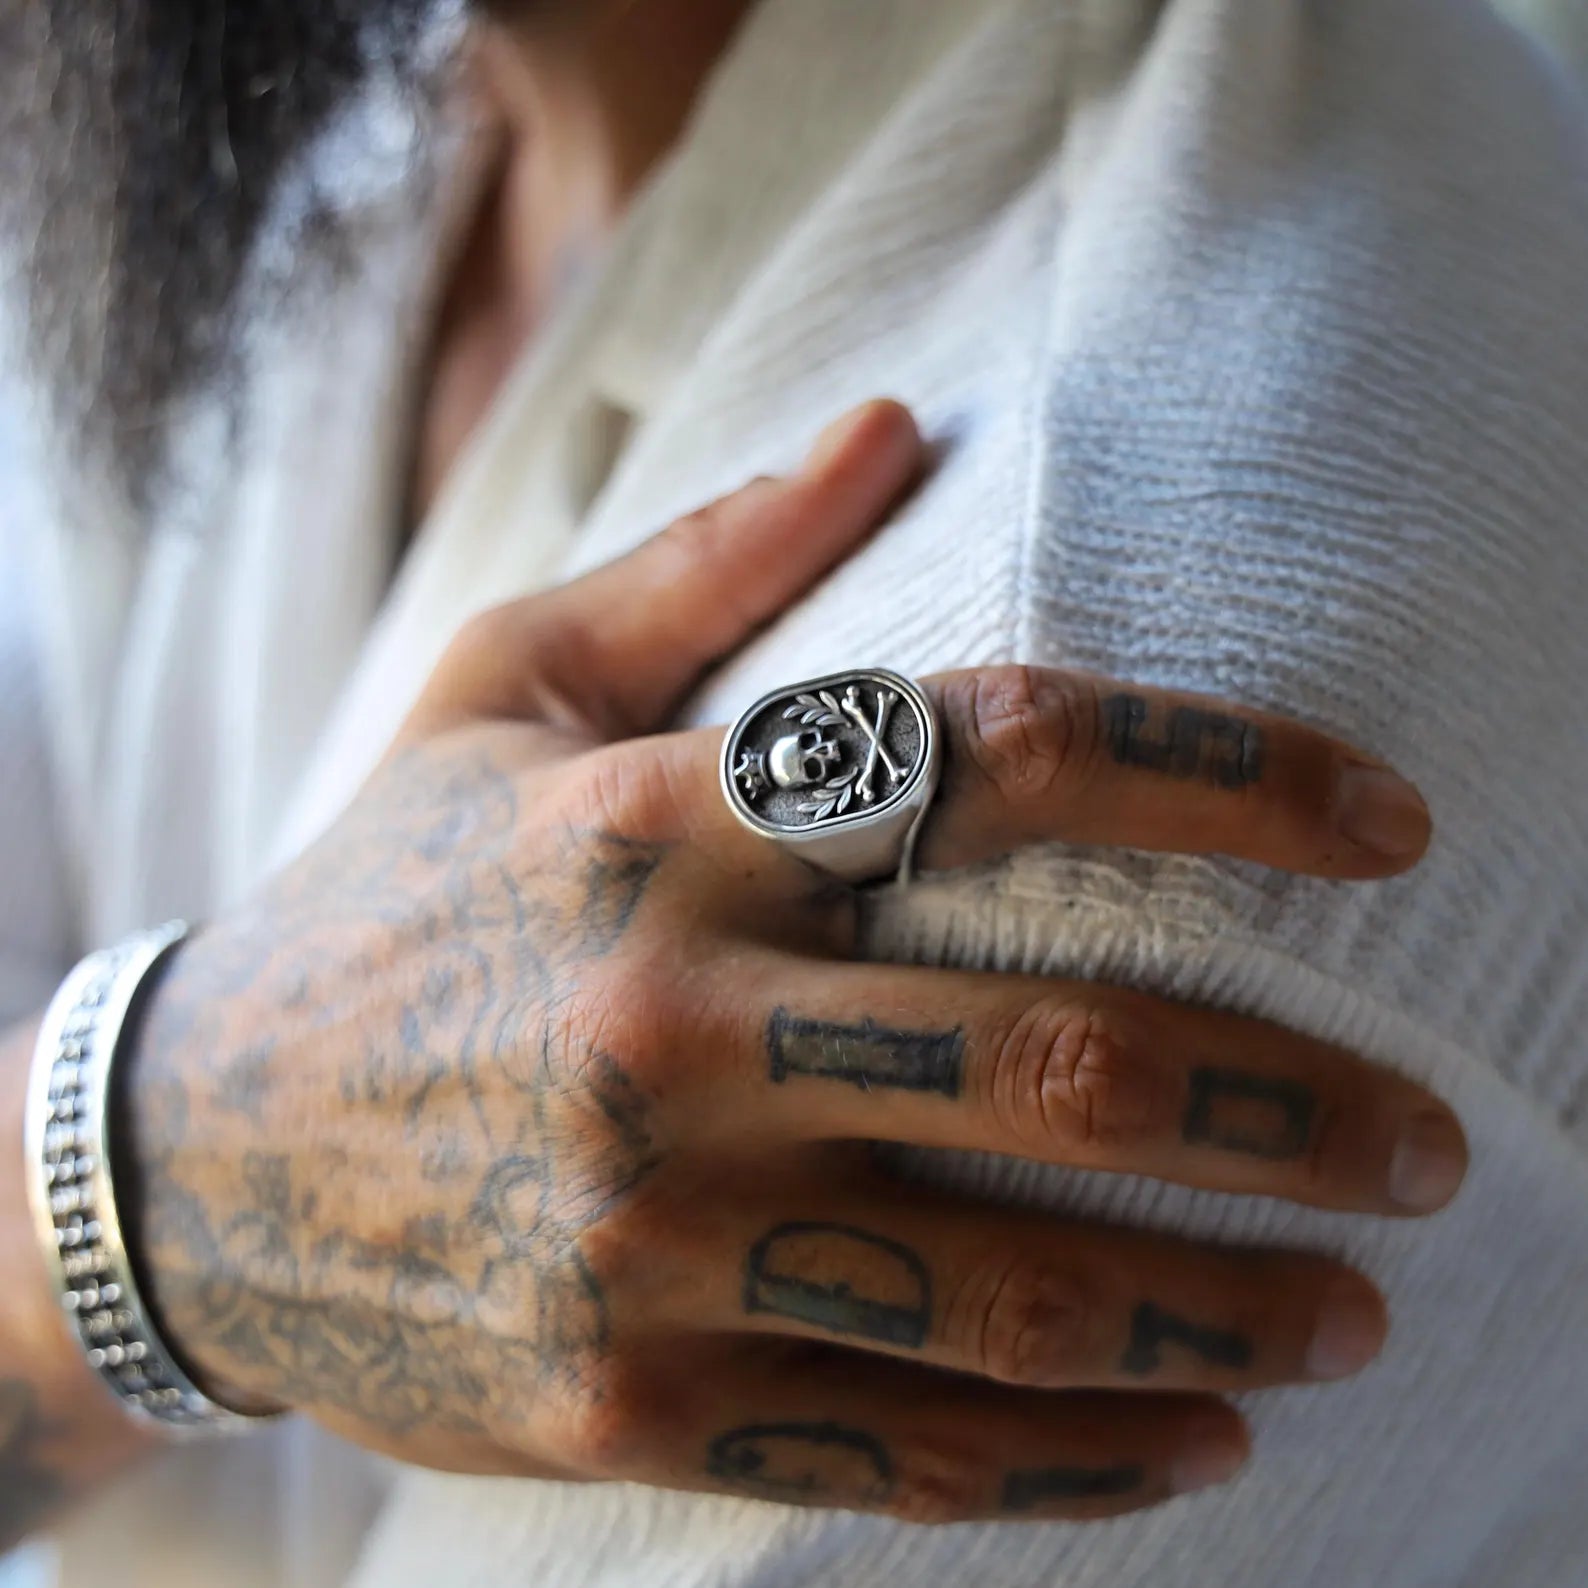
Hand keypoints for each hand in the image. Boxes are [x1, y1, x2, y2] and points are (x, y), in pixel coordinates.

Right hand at [122, 400, 1463, 1523]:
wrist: (185, 1157)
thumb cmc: (375, 894)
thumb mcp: (503, 685)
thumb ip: (709, 560)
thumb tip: (896, 420)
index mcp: (656, 824)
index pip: (991, 757)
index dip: (1227, 776)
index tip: (1389, 826)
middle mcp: (670, 1027)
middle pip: (1057, 1057)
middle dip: (1288, 1107)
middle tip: (1428, 1144)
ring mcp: (649, 1238)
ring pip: (1007, 1293)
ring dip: (1222, 1309)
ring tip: (1350, 1314)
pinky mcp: (626, 1400)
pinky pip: (901, 1454)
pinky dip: (1077, 1461)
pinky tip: (1199, 1441)